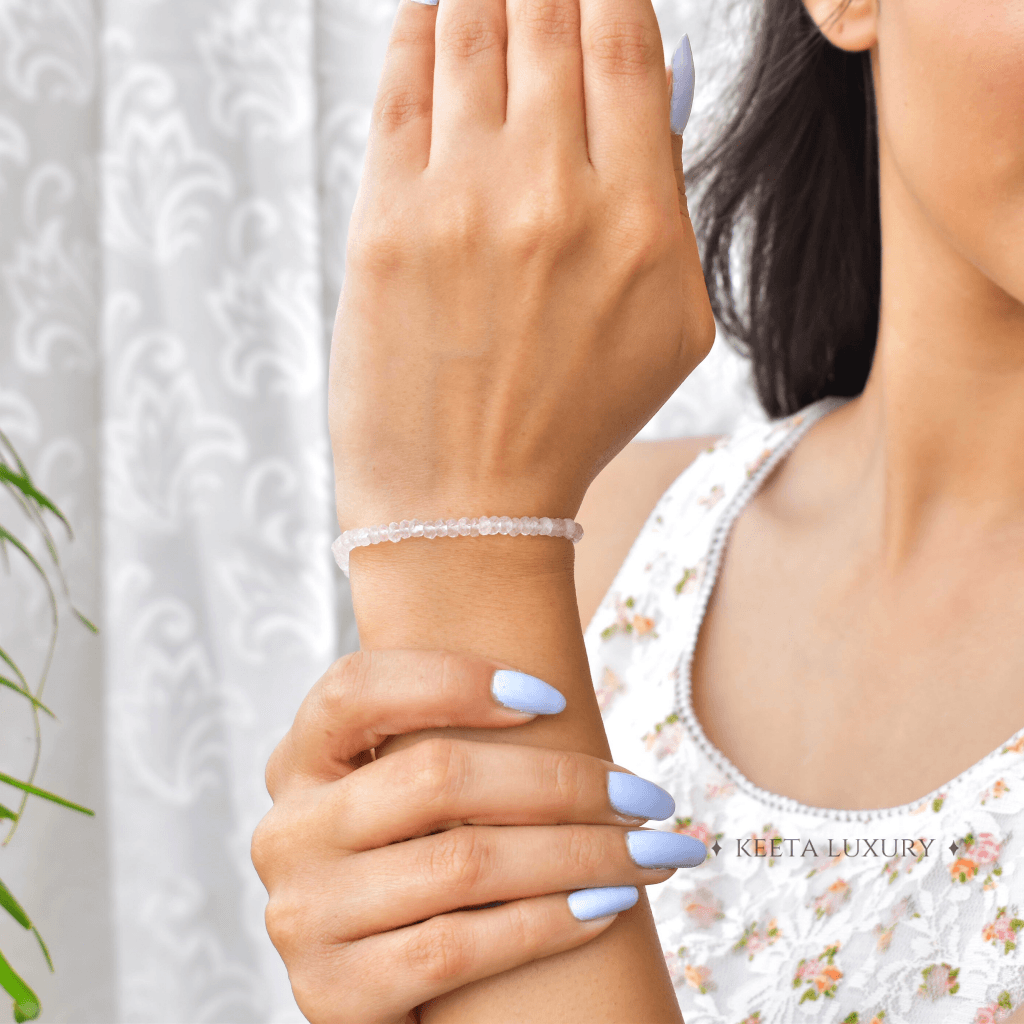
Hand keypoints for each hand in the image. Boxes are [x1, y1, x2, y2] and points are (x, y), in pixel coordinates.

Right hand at [252, 649, 705, 1023]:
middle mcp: (289, 829)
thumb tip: (561, 696)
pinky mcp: (333, 992)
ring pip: (464, 864)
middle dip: (563, 782)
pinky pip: (459, 947)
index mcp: (301, 760)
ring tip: (651, 852)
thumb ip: (442, 743)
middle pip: (436, 776)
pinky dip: (547, 924)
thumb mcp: (404, 793)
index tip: (555, 699)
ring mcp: (303, 914)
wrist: (374, 984)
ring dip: (581, 856)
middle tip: (648, 796)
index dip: (454, 681)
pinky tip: (604, 908)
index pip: (357, 689)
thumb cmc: (416, 858)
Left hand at [329, 0, 714, 536]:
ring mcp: (463, 202)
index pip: (627, 41)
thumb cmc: (571, 421)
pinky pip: (400, 86)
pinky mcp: (386, 221)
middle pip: (548, 14)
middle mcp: (555, 194)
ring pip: (471, 30)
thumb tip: (655, 88)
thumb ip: (672, 207)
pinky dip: (416, 27)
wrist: (468, 505)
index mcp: (641, 221)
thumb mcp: (669, 330)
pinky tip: (429, 6)